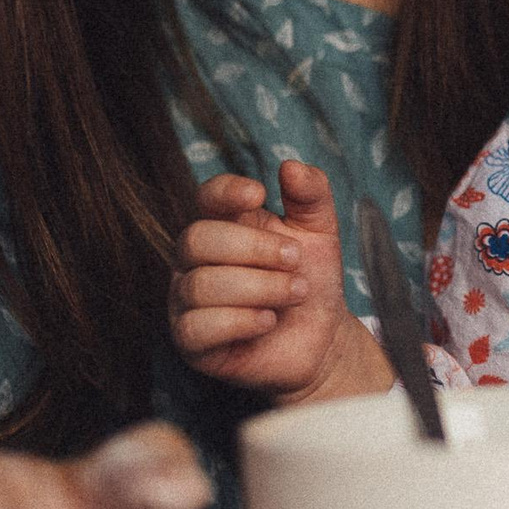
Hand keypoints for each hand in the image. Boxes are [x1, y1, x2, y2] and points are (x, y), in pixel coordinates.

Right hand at [170, 160, 392, 404]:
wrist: (321, 338)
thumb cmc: (311, 280)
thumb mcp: (320, 232)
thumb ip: (311, 194)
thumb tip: (291, 165)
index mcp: (223, 225)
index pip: (206, 197)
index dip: (226, 192)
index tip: (259, 194)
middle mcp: (196, 260)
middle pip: (197, 239)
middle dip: (254, 248)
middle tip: (295, 259)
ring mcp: (187, 301)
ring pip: (201, 285)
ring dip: (259, 287)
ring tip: (295, 292)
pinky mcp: (191, 343)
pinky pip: (198, 327)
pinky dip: (240, 321)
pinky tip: (269, 321)